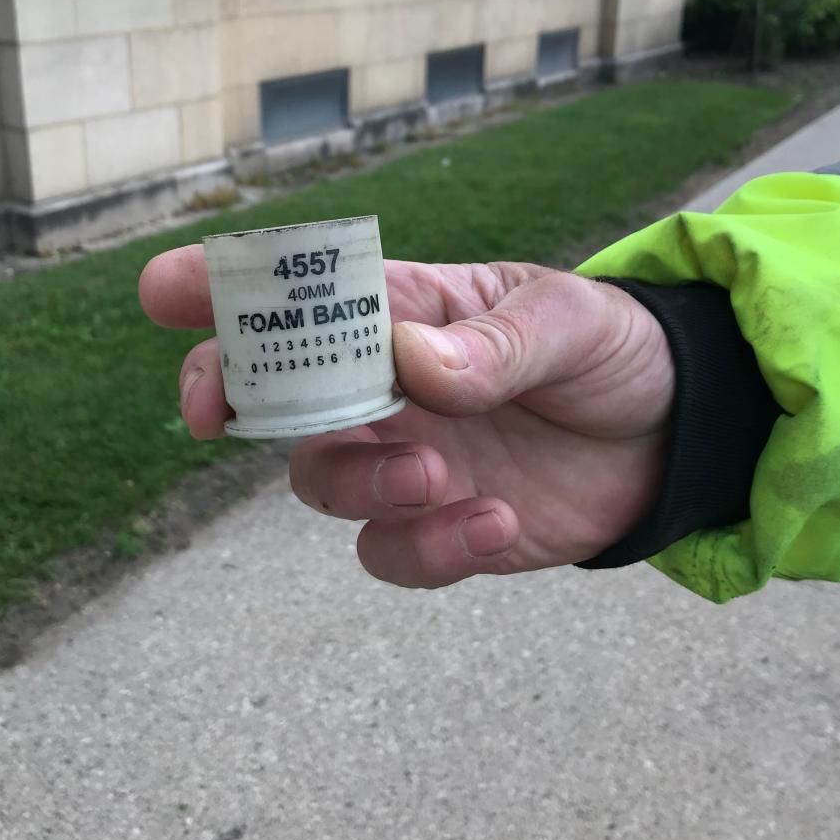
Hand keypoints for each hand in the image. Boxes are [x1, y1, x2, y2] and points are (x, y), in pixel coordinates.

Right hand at [140, 251, 673, 587]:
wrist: (676, 435)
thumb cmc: (615, 350)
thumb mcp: (574, 323)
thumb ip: (498, 342)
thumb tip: (413, 363)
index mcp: (411, 312)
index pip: (305, 293)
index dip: (226, 288)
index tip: (163, 290)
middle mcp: (391, 387)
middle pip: (273, 393)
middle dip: (227, 395)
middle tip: (214, 412)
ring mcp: (410, 458)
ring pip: (319, 480)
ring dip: (356, 482)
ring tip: (438, 476)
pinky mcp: (442, 525)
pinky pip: (393, 551)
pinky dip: (428, 548)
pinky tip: (498, 523)